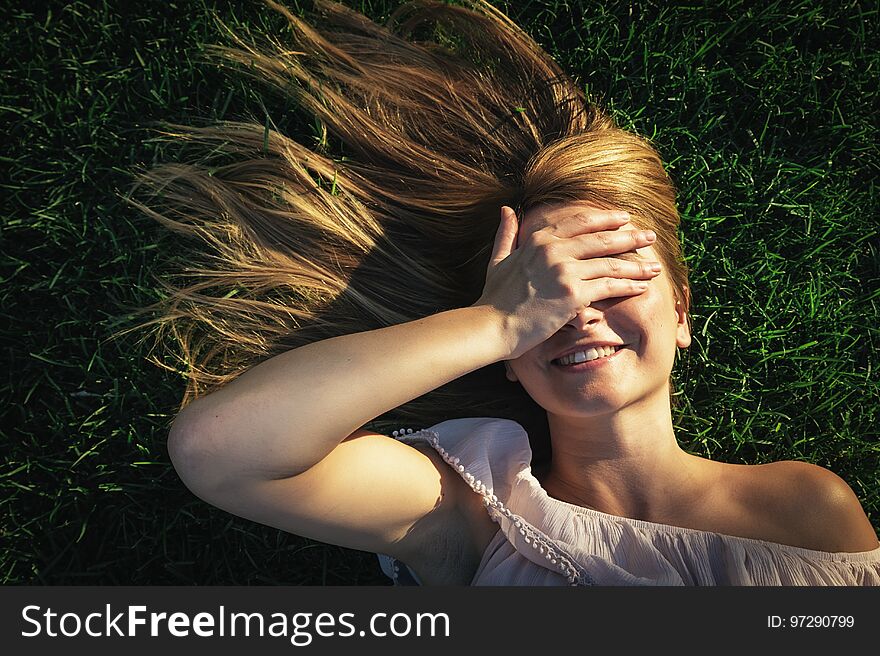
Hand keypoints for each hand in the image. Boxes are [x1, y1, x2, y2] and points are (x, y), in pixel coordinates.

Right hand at [474, 205, 661, 358]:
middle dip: (630, 238)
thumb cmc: (494, 298)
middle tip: (650, 236)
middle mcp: (554, 250)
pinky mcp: (573, 294)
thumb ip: (507, 234)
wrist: (491, 325)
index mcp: (538, 239)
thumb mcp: (498, 260)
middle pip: (602, 239)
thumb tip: (506, 209)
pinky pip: (609, 287)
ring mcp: (564, 271)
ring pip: (610, 263)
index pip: (580, 222)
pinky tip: (642, 287)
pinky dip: (628, 286)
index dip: (605, 219)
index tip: (624, 218)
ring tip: (655, 266)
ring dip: (636, 265)